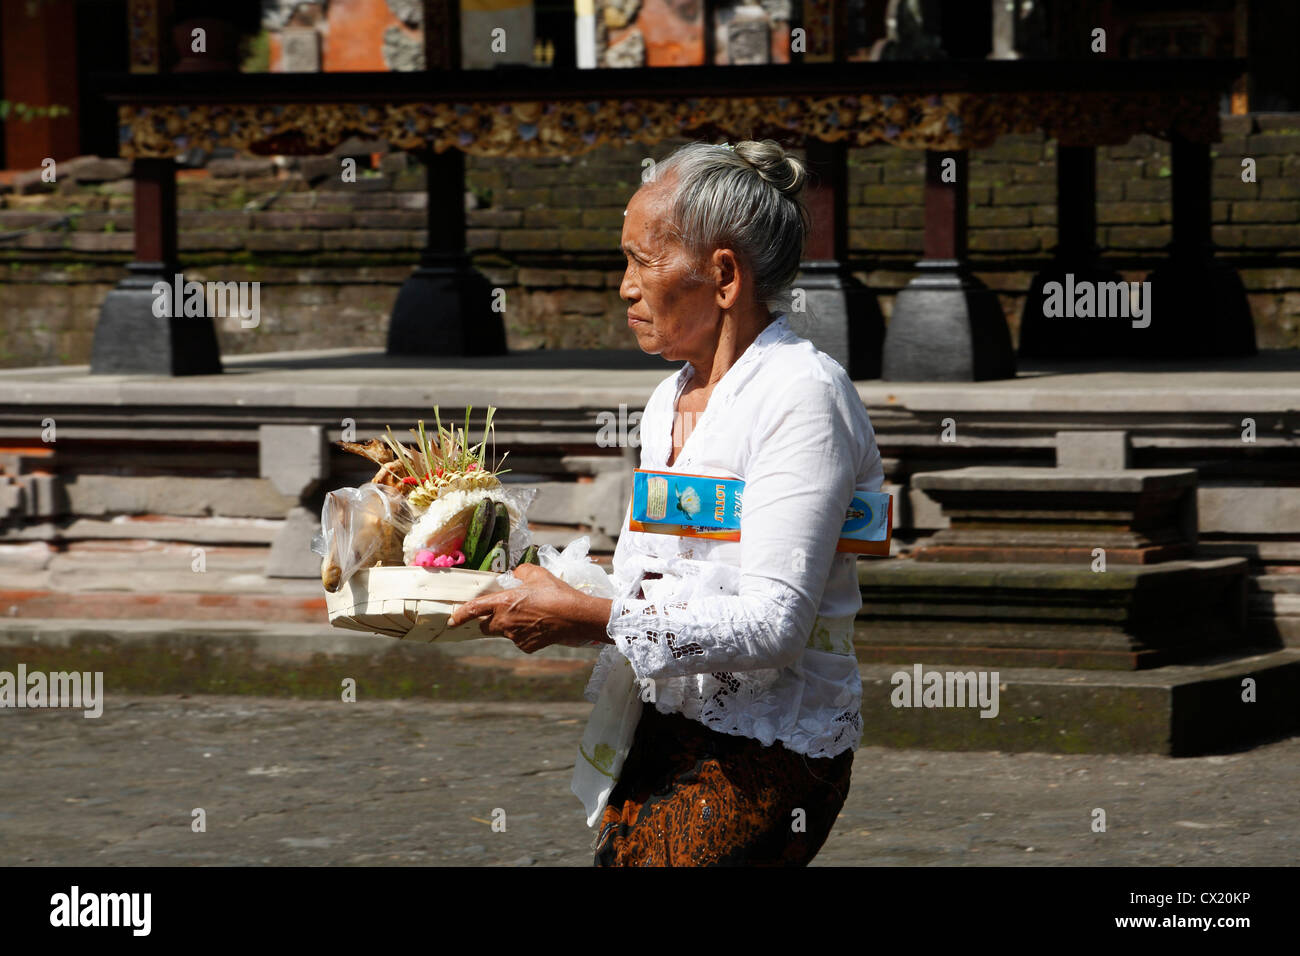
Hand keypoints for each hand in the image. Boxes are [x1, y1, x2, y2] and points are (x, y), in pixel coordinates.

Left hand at [445, 563, 612, 652]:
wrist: (575, 616)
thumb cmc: (556, 593)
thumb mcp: (537, 574)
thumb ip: (520, 572)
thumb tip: (515, 575)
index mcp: (503, 603)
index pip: (473, 609)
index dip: (460, 615)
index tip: (452, 620)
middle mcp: (505, 622)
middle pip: (486, 625)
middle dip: (489, 620)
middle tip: (505, 611)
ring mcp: (515, 636)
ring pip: (504, 632)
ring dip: (510, 625)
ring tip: (531, 615)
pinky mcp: (526, 646)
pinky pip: (519, 640)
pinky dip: (525, 633)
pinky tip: (539, 625)